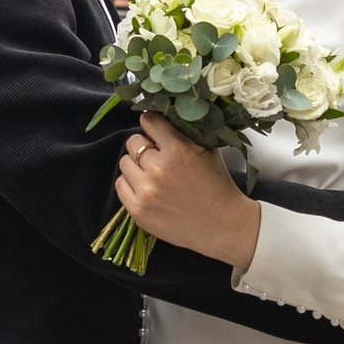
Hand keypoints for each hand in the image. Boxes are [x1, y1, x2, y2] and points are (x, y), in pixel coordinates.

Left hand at [112, 121, 261, 272]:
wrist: (223, 225)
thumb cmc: (217, 186)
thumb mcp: (207, 150)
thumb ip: (184, 133)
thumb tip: (162, 117)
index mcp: (178, 149)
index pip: (149, 121)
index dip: (152, 124)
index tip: (155, 130)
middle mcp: (159, 168)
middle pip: (133, 142)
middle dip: (144, 146)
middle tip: (156, 156)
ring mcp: (146, 191)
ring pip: (124, 162)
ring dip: (136, 165)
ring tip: (152, 174)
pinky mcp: (138, 210)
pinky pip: (120, 185)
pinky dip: (130, 184)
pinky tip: (146, 188)